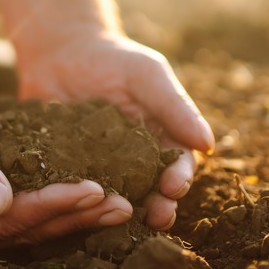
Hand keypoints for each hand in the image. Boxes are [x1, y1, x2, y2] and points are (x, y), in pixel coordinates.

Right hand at [0, 76, 131, 244]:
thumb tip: (1, 203)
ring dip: (73, 215)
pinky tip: (89, 193)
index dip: (47, 208)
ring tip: (118, 206)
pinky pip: (23, 204)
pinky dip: (56, 199)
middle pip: (22, 231)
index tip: (90, 190)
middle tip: (122, 206)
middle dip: (73, 218)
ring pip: (28, 222)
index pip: (1, 223)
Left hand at [16, 31, 214, 229]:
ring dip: (120, 210)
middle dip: (158, 206)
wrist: (61, 51)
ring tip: (120, 216)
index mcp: (160, 140)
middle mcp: (132, 162)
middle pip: (150, 191)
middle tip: (157, 218)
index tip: (174, 187)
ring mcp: (99, 169)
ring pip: (114, 196)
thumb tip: (207, 144)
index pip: (177, 166)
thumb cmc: (113, 59)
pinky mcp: (66, 170)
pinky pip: (73, 187)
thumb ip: (175, 106)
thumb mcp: (147, 74)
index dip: (179, 179)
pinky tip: (76, 204)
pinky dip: (77, 197)